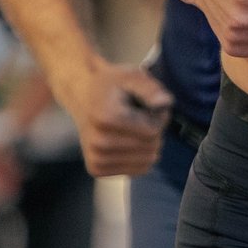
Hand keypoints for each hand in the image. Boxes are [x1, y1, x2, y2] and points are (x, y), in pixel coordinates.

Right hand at [60, 61, 171, 177]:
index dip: (159, 116)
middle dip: (154, 131)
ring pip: (147, 161)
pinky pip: (138, 170)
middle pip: (151, 147)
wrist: (82, 96)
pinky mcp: (96, 169)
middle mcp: (98, 142)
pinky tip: (126, 140)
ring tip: (133, 127)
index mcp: (106, 118)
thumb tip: (165, 102)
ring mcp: (96, 159)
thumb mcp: (132, 77)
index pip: (153, 130)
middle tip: (140, 116)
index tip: (148, 105)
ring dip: (147, 144)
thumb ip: (150, 88)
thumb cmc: (112, 85)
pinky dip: (139, 156)